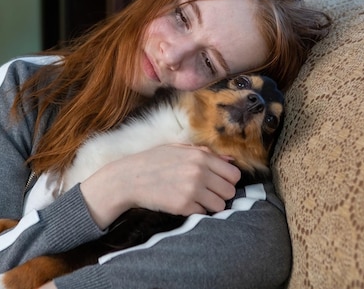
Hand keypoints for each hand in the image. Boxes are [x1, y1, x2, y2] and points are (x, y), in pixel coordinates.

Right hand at [80, 145, 240, 228]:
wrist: (129, 178)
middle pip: (230, 191)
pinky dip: (197, 211)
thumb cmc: (153, 162)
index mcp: (200, 156)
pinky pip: (204, 213)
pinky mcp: (183, 206)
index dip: (228, 180)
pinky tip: (185, 204)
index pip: (234, 174)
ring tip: (197, 200)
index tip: (218, 183)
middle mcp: (199, 172)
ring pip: (220, 205)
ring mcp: (192, 189)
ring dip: (211, 205)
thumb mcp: (178, 149)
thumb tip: (231, 160)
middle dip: (221, 194)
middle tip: (208, 193)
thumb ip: (205, 152)